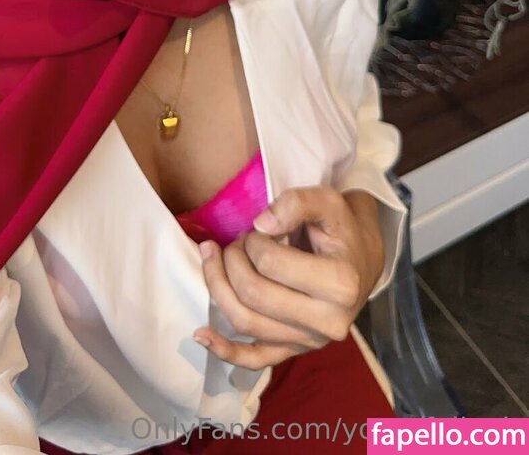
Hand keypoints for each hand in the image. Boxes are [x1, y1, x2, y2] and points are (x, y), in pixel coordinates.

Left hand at [192, 186, 383, 369]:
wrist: (360, 262)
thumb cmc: (341, 230)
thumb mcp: (328, 202)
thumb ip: (296, 203)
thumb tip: (261, 225)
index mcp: (340, 285)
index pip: (270, 262)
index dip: (252, 240)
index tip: (256, 228)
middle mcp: (328, 323)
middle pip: (253, 294)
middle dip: (232, 260)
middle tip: (236, 240)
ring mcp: (309, 342)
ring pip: (245, 323)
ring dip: (218, 286)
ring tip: (215, 258)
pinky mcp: (293, 351)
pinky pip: (254, 359)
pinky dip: (224, 350)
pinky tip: (200, 335)